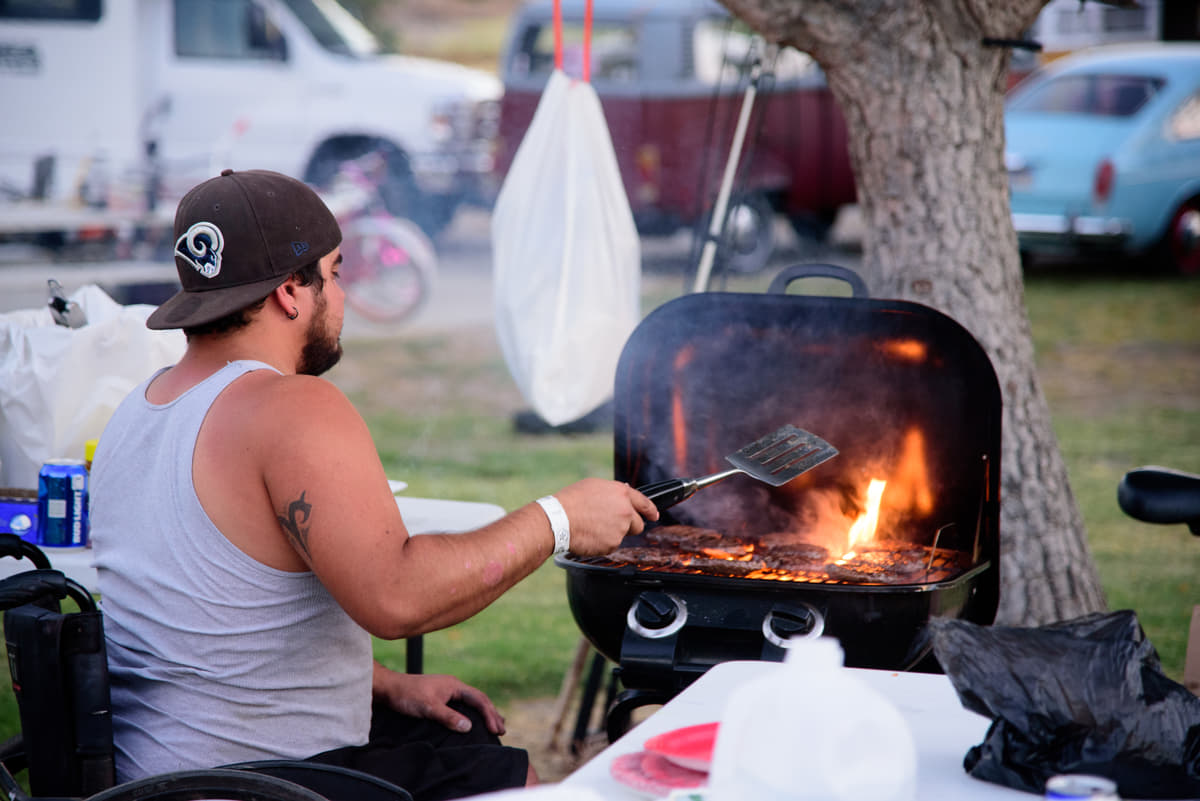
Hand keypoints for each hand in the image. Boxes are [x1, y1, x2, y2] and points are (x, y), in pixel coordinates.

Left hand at [372, 665, 505, 734]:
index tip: (496, 730)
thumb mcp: (428, 707)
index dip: (489, 715)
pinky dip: (472, 713)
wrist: (389, 688)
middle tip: (502, 731)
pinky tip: (472, 721)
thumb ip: (448, 716)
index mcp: (455, 685)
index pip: (479, 699)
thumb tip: (469, 727)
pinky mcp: (440, 697)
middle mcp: (454, 686)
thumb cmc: (408, 695)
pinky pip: (463, 705)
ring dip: (484, 713)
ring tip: (495, 725)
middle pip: (479, 699)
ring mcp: (447, 691)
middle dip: (491, 714)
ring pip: (471, 702)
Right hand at [553, 477, 657, 555]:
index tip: (654, 516)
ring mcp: (621, 529)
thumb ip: (614, 492)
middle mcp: (626, 511)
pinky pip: (611, 545)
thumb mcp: (595, 486)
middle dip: (629, 526)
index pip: (645, 503)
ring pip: (622, 535)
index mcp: (622, 493)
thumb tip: (621, 497)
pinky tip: (590, 535)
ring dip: (612, 534)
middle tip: (611, 524)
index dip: (651, 511)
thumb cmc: (572, 501)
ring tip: (593, 527)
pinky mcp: (613, 544)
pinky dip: (603, 543)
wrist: (560, 520)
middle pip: (638, 524)